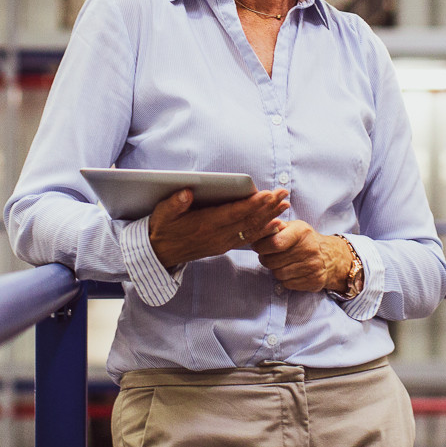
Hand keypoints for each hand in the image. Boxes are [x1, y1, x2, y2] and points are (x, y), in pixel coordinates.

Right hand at [149, 187, 289, 267]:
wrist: (159, 254)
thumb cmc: (162, 229)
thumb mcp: (162, 214)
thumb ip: (174, 204)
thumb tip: (186, 192)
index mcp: (204, 224)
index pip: (233, 213)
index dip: (252, 204)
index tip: (268, 195)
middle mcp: (217, 235)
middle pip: (247, 221)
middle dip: (268, 207)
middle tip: (284, 194)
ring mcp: (222, 243)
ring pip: (251, 230)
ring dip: (270, 218)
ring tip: (285, 206)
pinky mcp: (223, 246)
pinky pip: (248, 239)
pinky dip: (263, 232)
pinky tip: (276, 225)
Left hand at [253, 220, 352, 291]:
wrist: (330, 256)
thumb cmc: (305, 240)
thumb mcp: (294, 227)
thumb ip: (276, 227)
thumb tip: (259, 228)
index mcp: (302, 232)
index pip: (274, 243)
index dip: (261, 246)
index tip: (257, 246)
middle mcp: (309, 249)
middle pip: (272, 261)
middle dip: (266, 258)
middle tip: (269, 255)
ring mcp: (313, 266)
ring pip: (278, 274)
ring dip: (275, 270)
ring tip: (282, 262)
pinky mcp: (314, 281)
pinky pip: (287, 284)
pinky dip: (285, 279)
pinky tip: (291, 271)